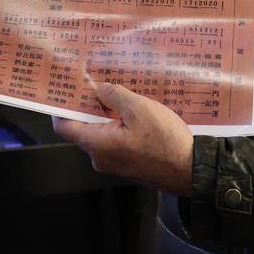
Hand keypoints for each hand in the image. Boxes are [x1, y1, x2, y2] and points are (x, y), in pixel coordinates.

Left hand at [53, 82, 192, 194]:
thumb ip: (114, 95)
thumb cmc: (165, 142)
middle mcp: (100, 157)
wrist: (191, 169)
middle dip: (90, 105)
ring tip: (121, 94)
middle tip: (98, 83)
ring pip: (101, 132)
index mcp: (97, 144)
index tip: (67, 89)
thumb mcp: (139, 109)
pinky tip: (133, 112)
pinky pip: (115, 140)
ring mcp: (113, 162)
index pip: (64, 127)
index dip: (62, 107)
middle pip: (83, 127)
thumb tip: (100, 89)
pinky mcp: (127, 163)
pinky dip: (119, 125)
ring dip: (108, 114)